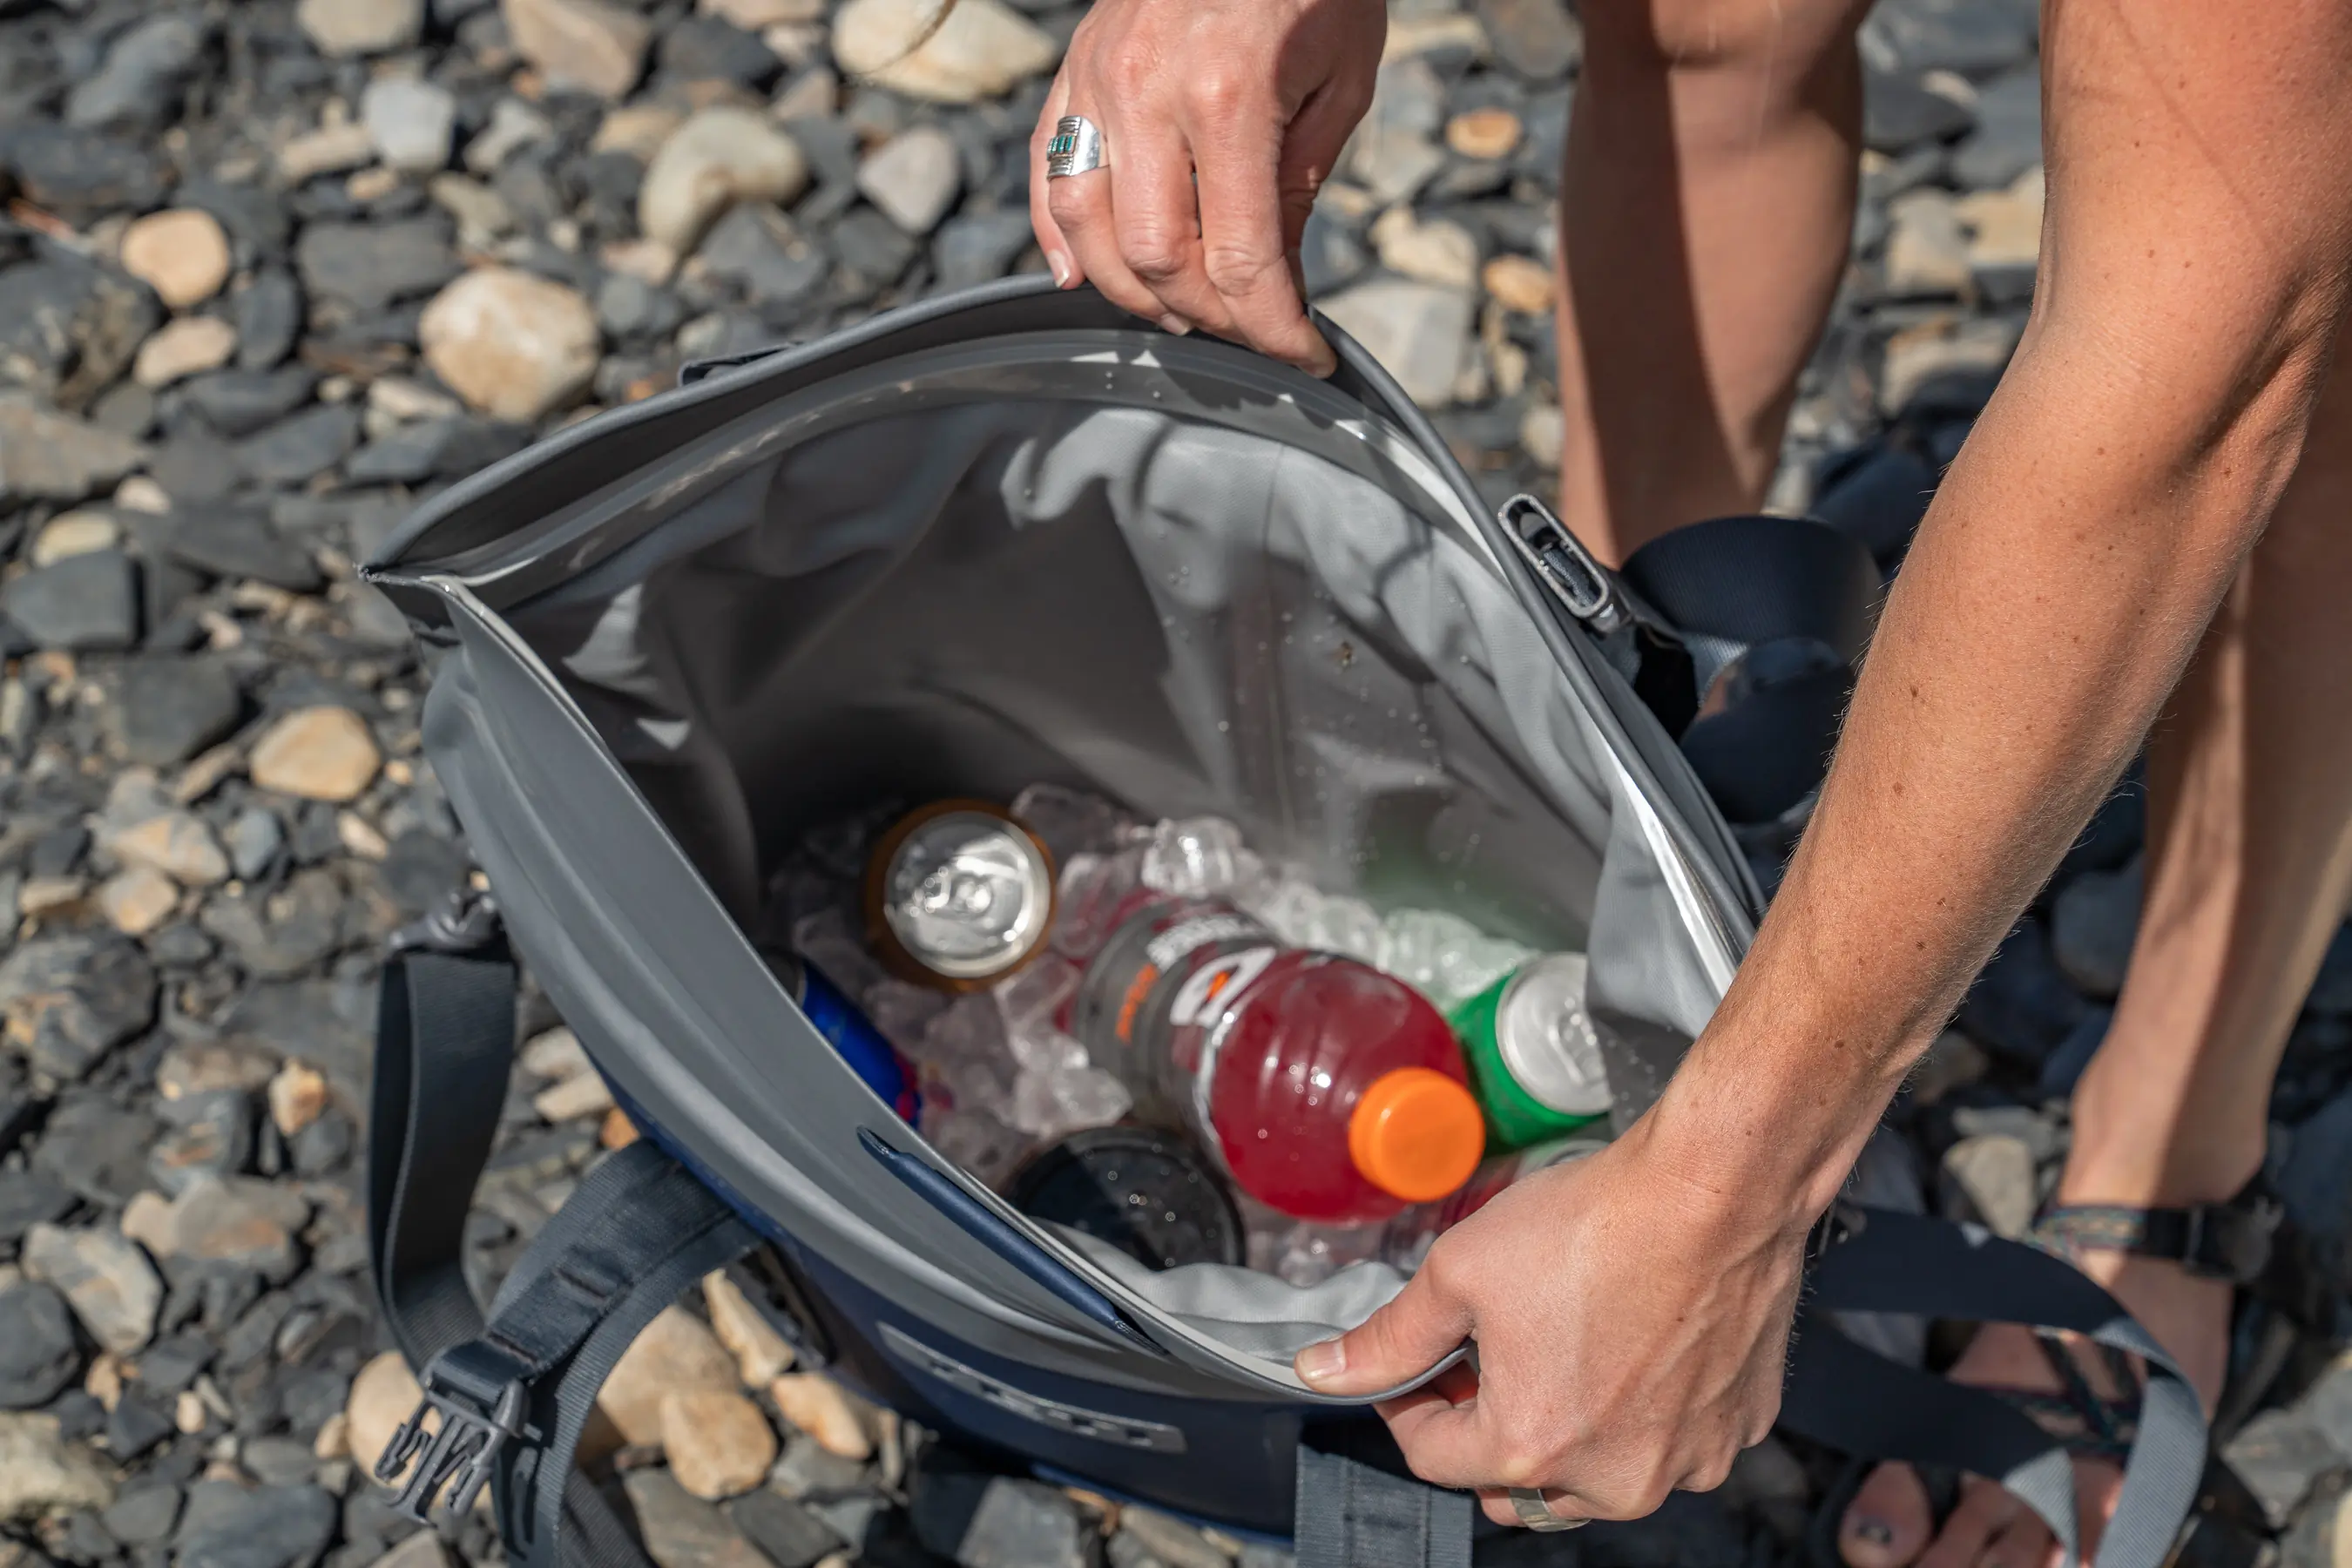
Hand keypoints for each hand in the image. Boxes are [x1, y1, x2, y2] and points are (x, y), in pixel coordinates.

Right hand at [1029, 0, 1385, 374]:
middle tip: (1251, 328)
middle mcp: (1148, 90)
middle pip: (1155, 259)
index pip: (1241, 259)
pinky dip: (1060, 236)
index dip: (1275, 330)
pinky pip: (1047, 172)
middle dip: (1209, 316)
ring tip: (1182, 310)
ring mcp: (1098, 79)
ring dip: (1132, 291)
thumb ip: (1298, 188)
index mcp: (1229, 96)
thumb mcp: (1339, 82)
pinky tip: (1086, 274)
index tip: (1306, 356)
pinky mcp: (1073, 69)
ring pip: (1086, 229)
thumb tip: (1275, 284)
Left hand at [1294, 1117, 1813, 1528]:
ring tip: (1556, 1347)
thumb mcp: (1458, 1272)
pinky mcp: (1732, 1432)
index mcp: (1530, 1448)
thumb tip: (1325, 1371)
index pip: (1433, 1458)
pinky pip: (1665, 1445)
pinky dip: (1637, 1414)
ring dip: (1562, 1432)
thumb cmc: (1599, 1225)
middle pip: (1513, 1483)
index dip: (1408, 1404)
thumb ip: (1388, 1338)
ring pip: (1592, 1477)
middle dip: (1484, 1429)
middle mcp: (1611, 1477)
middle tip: (1481, 1356)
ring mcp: (1682, 1462)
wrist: (1716, 1189)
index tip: (1415, 1367)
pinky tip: (1625, 1345)